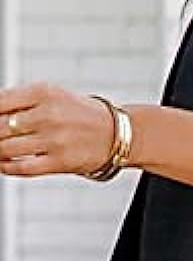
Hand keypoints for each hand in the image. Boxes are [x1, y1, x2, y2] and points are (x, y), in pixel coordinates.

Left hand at [0, 81, 115, 177]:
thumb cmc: (78, 113)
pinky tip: (4, 163)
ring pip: (5, 149)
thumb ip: (19, 100)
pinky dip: (6, 167)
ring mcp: (53, 140)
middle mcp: (48, 115)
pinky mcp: (59, 162)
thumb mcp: (52, 94)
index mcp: (43, 92)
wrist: (113, 133)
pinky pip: (21, 168)